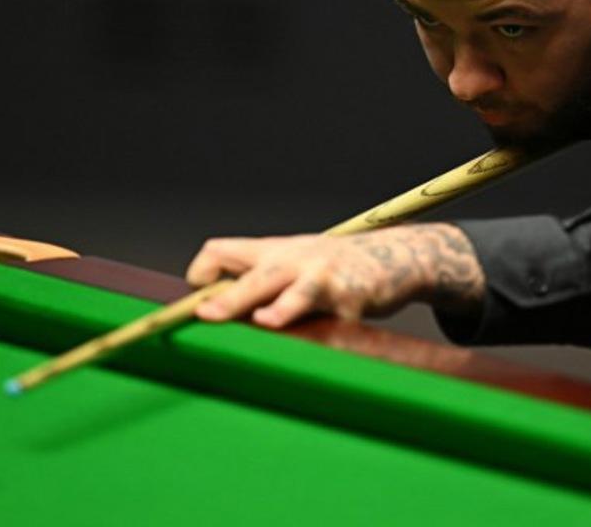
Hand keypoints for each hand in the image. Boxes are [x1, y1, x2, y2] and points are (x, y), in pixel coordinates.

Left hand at [185, 223, 484, 328]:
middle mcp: (296, 260)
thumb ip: (258, 280)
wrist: (394, 256)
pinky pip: (337, 324)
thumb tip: (213, 309)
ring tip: (268, 320)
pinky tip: (335, 340)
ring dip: (283, 308)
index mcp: (273, 251)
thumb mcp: (292, 262)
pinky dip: (332, 336)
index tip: (196, 304)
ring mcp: (327, 279)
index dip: (203, 273)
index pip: (223, 251)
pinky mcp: (354, 302)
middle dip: (232, 298)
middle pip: (258, 277)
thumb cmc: (333, 266)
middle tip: (207, 314)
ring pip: (300, 294)